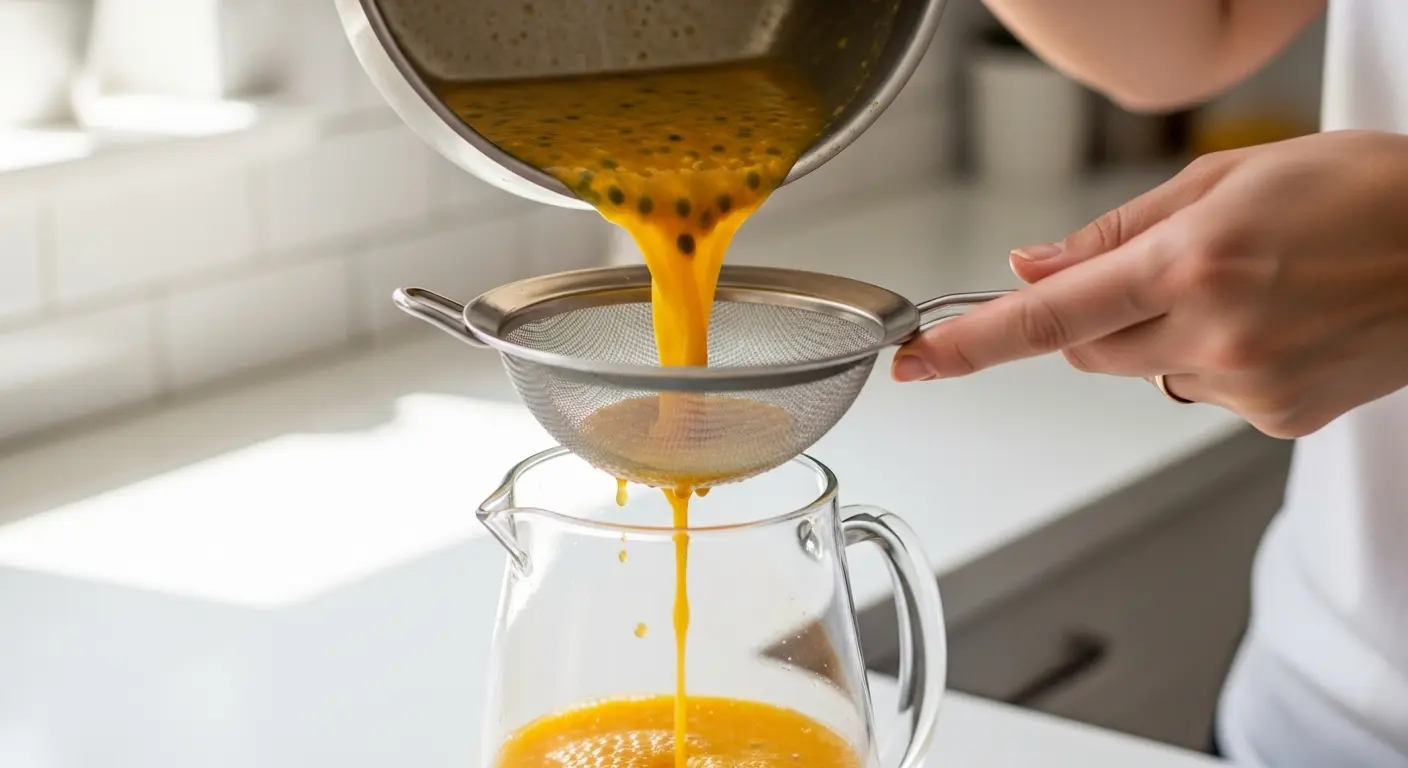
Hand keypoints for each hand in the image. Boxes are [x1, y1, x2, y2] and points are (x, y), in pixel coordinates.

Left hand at [892, 130, 1407, 438]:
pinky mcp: (1278, 418)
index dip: (973, 345)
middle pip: (1089, 354)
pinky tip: (1281, 324)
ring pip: (1148, 374)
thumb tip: (1030, 267)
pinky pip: (1206, 393)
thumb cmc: (1367, 192)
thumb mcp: (1228, 178)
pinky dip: (1220, 361)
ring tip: (1253, 289)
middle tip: (1167, 273)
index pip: (1049, 319)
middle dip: (1098, 319)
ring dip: (1166, 337)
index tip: (919, 363)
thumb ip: (1114, 234)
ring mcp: (1251, 384)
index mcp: (1193, 261)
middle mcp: (1216, 331)